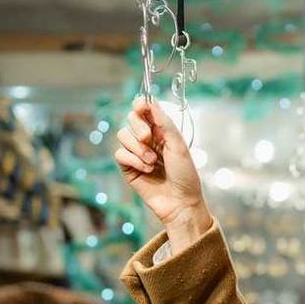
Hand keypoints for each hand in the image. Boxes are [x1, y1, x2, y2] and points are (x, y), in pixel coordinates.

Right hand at [115, 97, 204, 226]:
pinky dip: (133, 160)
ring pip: (123, 136)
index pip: (145, 110)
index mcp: (162, 131)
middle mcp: (148, 140)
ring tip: (153, 162)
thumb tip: (150, 101)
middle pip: (130, 119)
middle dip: (138, 127)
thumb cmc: (185, 175)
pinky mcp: (128, 168)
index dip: (140, 105)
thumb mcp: (178, 145)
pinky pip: (120, 154)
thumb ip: (164, 123)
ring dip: (138, 148)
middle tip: (148, 138)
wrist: (181, 202)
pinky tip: (146, 169)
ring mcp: (137, 153)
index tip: (141, 106)